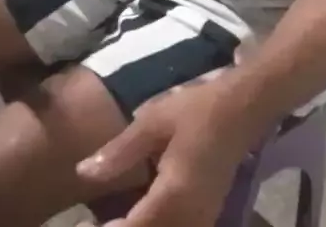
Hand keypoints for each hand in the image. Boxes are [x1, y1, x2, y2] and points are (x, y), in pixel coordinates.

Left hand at [77, 78, 247, 226]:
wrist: (243, 109)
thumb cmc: (197, 110)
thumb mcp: (153, 122)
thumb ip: (120, 151)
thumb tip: (83, 172)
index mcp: (175, 194)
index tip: (82, 226)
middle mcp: (191, 217)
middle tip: (93, 223)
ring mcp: (203, 221)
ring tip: (110, 220)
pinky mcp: (207, 217)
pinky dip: (153, 225)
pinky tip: (136, 216)